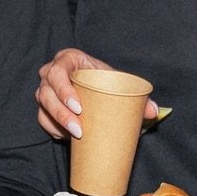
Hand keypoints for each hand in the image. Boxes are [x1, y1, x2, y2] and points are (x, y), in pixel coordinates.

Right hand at [36, 47, 158, 138]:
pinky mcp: (44, 106)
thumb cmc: (105, 80)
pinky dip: (52, 128)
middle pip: (45, 92)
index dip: (64, 90)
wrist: (97, 86)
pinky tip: (66, 136)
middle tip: (79, 129)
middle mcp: (51, 72)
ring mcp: (45, 89)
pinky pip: (42, 119)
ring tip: (76, 136)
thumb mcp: (119, 81)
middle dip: (60, 113)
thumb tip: (154, 111)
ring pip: (42, 107)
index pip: (57, 72)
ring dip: (57, 122)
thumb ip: (136, 94)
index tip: (79, 108)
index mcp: (68, 59)